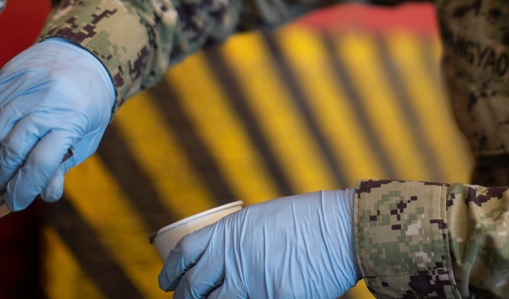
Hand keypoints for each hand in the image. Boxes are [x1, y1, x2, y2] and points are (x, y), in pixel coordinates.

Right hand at [0, 38, 115, 210]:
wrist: (85, 56)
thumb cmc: (88, 103)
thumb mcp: (86, 138)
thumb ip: (62, 166)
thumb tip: (41, 195)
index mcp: (71, 119)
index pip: (40, 163)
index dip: (24, 188)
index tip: (15, 202)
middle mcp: (46, 102)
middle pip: (13, 149)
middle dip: (3, 177)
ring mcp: (24, 87)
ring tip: (2, 168)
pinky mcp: (7, 78)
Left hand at [159, 189, 360, 298]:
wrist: (341, 228)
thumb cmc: (310, 219)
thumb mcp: (265, 218)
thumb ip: (242, 239)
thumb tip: (226, 258)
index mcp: (230, 231)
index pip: (186, 254)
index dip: (171, 272)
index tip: (167, 281)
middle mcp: (234, 258)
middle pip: (194, 287)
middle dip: (185, 297)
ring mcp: (252, 284)